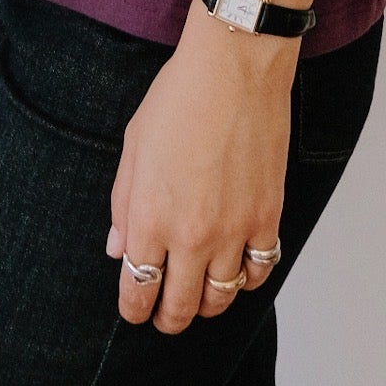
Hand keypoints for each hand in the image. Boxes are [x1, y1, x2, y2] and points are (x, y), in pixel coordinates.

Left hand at [106, 0, 294, 332]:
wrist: (235, 67)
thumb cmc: (180, 96)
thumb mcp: (134, 145)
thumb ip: (123, 203)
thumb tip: (117, 247)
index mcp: (150, 216)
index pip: (137, 290)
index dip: (134, 309)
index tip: (135, 309)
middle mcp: (191, 234)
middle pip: (180, 307)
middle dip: (168, 318)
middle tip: (165, 315)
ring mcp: (234, 229)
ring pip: (221, 298)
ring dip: (207, 304)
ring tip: (201, 295)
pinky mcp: (268, 216)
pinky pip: (259, 271)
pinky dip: (247, 280)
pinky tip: (237, 269)